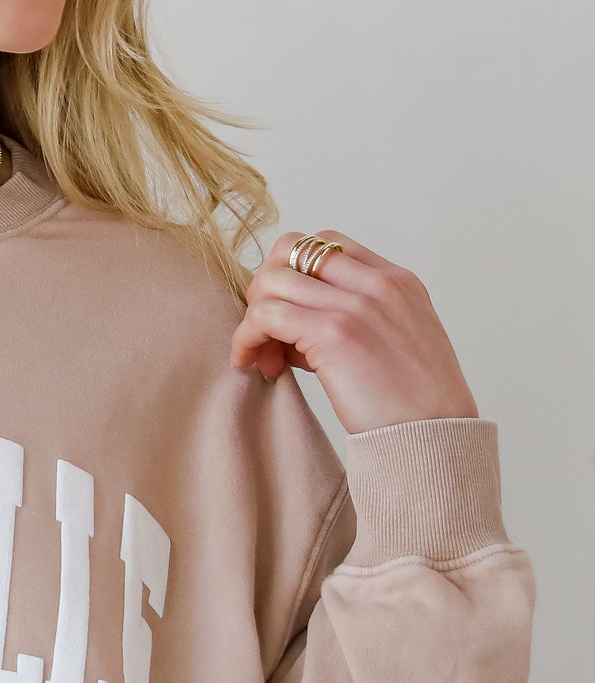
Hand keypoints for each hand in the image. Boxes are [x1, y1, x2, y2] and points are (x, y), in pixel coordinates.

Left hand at [230, 227, 479, 432]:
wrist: (435, 437)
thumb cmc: (415, 406)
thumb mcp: (396, 344)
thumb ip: (352, 324)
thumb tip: (293, 333)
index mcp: (397, 281)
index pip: (327, 245)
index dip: (294, 273)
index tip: (288, 315)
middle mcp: (377, 284)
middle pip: (292, 249)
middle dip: (266, 286)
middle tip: (264, 331)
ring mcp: (356, 305)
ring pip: (272, 281)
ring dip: (253, 317)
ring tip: (260, 357)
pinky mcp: (334, 333)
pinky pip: (265, 316)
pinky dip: (246, 336)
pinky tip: (249, 363)